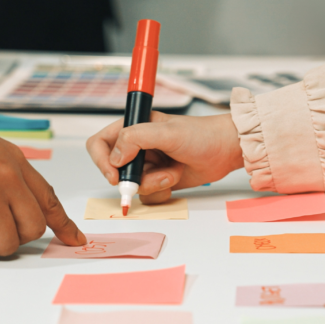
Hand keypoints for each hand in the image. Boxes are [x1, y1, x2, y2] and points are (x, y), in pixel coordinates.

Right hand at [86, 112, 242, 202]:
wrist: (226, 150)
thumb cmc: (202, 134)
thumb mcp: (167, 132)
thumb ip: (136, 138)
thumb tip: (116, 157)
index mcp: (133, 128)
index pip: (99, 144)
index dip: (102, 161)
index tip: (116, 175)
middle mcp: (136, 147)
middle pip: (114, 171)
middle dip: (134, 179)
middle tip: (156, 176)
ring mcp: (147, 165)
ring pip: (133, 186)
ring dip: (153, 183)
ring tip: (173, 170)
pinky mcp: (159, 179)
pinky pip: (147, 195)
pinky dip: (162, 190)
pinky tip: (176, 176)